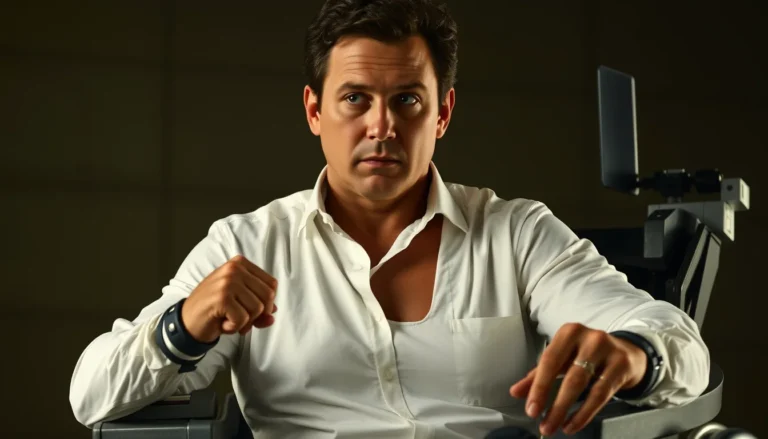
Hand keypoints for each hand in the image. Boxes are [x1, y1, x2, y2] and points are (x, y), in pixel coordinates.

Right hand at [181, 255, 277, 342]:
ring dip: (245, 323)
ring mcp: (228, 282)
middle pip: (268, 296)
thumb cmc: (214, 310)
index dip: (266, 304)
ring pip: (257, 309)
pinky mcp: (222, 298)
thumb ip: (259, 308)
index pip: (272, 284)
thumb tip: (272, 315)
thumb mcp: (239, 304)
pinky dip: (234, 327)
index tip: (250, 311)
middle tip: (240, 320)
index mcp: (240, 264)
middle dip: (257, 315)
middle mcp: (234, 268)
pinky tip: (221, 323)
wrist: (186, 321)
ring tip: (228, 319)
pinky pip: (243, 319)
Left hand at [509, 323, 646, 435]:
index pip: (549, 361)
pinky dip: (584, 413)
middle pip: (567, 375)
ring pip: (583, 385)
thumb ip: (538, 374)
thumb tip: (515, 392)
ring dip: (566, 410)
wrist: (627, 353)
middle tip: (543, 424)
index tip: (531, 409)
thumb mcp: (563, 358)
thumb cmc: (587, 355)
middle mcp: (589, 338)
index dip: (538, 387)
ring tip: (556, 426)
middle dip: (553, 404)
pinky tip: (573, 424)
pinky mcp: (621, 366)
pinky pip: (601, 394)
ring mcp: (608, 350)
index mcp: (568, 333)